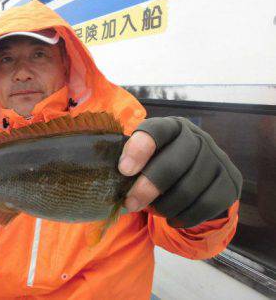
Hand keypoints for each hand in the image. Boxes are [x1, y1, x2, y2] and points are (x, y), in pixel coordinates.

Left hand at [119, 117, 241, 227]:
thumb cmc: (161, 163)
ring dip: (164, 207)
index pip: (155, 131)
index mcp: (172, 127)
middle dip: (147, 189)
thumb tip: (116, 179)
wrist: (200, 175)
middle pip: (172, 165)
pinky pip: (205, 206)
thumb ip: (132, 162)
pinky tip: (172, 219)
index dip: (138, 150)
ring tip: (153, 210)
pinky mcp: (230, 182)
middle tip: (131, 204)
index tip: (123, 171)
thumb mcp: (146, 156)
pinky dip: (184, 217)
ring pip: (188, 190)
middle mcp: (198, 138)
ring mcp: (218, 159)